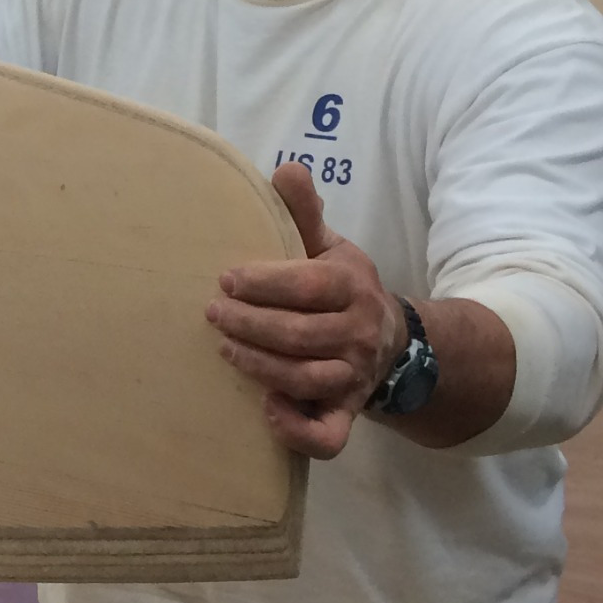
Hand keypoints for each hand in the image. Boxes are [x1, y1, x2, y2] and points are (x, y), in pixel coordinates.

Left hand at [205, 161, 401, 459]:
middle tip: (211, 314)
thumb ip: (304, 213)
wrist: (390, 341)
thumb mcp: (329, 247)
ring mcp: (353, 376)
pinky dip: (297, 429)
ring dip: (261, 366)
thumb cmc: (341, 288)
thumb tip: (285, 168)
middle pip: (300, 334)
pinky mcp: (346, 411)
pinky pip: (329, 434)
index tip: (226, 279)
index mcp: (351, 287)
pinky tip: (266, 408)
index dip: (265, 283)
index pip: (308, 285)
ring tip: (225, 349)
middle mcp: (357, 333)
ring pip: (307, 378)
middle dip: (250, 324)